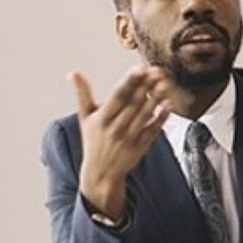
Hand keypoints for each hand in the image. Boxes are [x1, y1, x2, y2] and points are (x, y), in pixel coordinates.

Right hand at [71, 66, 174, 220]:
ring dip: (156, 99)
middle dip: (146, 86)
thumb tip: (73, 73)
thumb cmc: (93, 141)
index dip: (130, 82)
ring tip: (165, 83)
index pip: (118, 97)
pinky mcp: (141, 146)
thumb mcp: (85, 118)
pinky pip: (153, 129)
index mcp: (101, 120)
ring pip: (145, 115)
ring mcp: (130, 138)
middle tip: (157, 70)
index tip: (140, 68)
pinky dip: (162, 117)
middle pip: (134, 104)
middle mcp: (115, 129)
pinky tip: (169, 104)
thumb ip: (82, 94)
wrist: (101, 173)